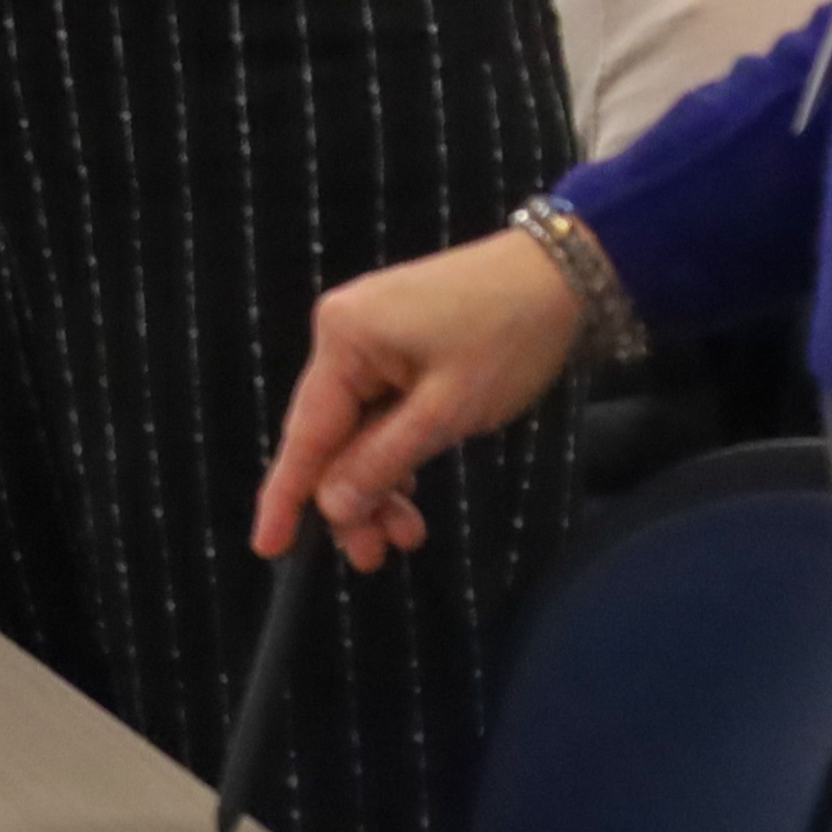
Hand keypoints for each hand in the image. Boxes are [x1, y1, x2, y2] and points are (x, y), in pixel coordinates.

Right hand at [252, 227, 599, 572]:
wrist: (562, 272)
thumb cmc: (508, 336)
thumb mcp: (448, 411)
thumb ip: (383, 461)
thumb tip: (329, 506)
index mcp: (343, 339)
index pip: (306, 432)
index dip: (287, 496)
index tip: (268, 548)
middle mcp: (341, 333)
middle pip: (331, 434)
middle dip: (352, 498)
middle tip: (376, 559)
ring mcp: (368, 334)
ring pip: (358, 427)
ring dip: (379, 480)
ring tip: (408, 535)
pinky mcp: (395, 340)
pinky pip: (379, 407)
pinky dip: (393, 450)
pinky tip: (410, 487)